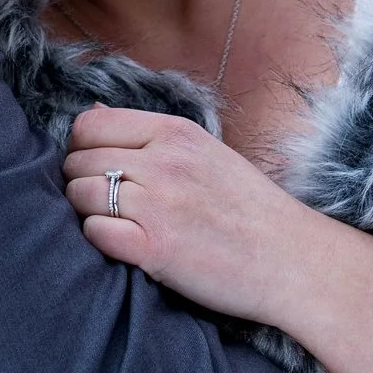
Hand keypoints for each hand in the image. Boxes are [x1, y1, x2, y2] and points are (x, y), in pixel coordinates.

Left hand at [61, 106, 313, 324]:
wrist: (294, 261)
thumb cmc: (251, 209)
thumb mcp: (205, 152)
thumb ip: (149, 135)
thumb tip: (91, 111)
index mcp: (175, 132)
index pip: (89, 125)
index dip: (82, 148)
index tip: (97, 168)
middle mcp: (163, 162)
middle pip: (78, 161)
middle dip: (81, 182)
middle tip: (106, 203)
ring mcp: (158, 205)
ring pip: (81, 196)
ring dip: (87, 213)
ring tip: (116, 225)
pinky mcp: (154, 249)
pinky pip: (95, 234)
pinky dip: (99, 241)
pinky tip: (124, 246)